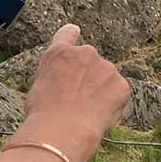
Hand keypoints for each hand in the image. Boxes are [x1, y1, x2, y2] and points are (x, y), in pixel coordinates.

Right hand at [19, 24, 130, 161]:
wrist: (62, 129)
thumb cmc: (43, 114)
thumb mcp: (39, 87)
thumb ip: (55, 76)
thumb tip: (62, 84)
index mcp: (60, 53)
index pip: (67, 33)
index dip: (72, 34)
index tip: (76, 33)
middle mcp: (85, 53)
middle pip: (90, 61)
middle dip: (88, 76)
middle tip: (78, 100)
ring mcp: (106, 68)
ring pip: (106, 79)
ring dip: (100, 91)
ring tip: (85, 113)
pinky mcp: (121, 85)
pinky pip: (118, 94)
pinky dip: (112, 105)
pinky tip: (98, 117)